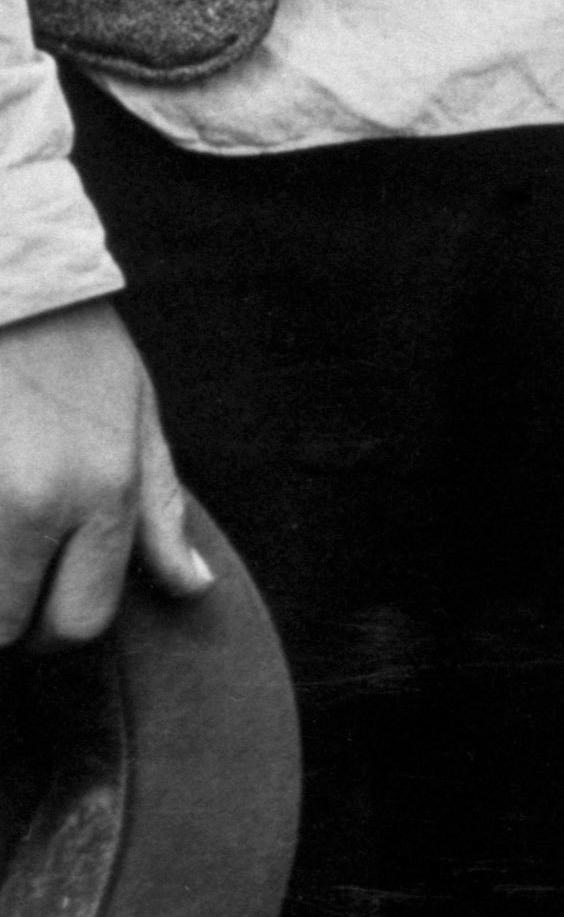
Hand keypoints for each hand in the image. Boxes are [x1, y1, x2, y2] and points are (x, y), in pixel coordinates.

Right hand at [0, 298, 202, 647]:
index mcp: (100, 492)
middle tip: (11, 566)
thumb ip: (159, 512)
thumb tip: (192, 588)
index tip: (46, 597)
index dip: (57, 624)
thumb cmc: (78, 351)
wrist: (11, 288)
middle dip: (6, 614)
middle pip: (5, 628)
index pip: (79, 622)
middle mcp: (34, 503)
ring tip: (2, 521)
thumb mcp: (138, 420)